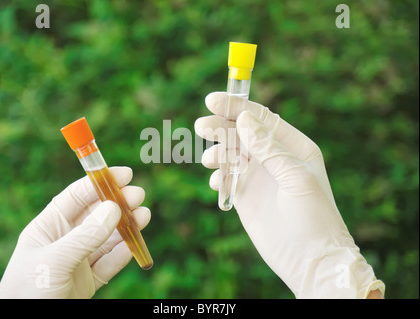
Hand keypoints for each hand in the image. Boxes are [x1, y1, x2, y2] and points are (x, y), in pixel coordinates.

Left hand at [0, 166, 150, 298]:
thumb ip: (85, 236)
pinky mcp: (89, 281)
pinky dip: (124, 253)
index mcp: (47, 228)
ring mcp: (78, 261)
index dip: (97, 183)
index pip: (75, 198)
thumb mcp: (55, 261)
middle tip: (138, 194)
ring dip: (126, 226)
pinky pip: (110, 263)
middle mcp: (64, 241)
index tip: (121, 174)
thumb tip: (114, 208)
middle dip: (117, 203)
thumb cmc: (28, 293)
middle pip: (95, 215)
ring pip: (107, 238)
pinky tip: (135, 243)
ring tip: (144, 215)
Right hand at [195, 92, 384, 297]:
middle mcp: (274, 158)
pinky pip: (225, 177)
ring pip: (231, 153)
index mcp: (293, 147)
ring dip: (217, 152)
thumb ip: (269, 148)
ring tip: (211, 160)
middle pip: (242, 133)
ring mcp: (258, 176)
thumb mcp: (295, 177)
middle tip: (202, 127)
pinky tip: (217, 182)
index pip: (261, 119)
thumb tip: (245, 119)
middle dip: (221, 127)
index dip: (237, 107)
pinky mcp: (245, 195)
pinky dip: (218, 176)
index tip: (213, 100)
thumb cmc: (313, 218)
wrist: (310, 261)